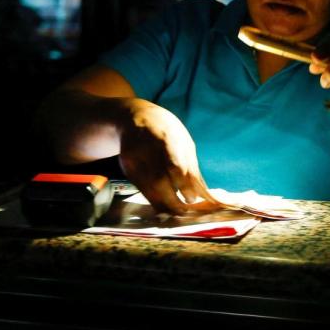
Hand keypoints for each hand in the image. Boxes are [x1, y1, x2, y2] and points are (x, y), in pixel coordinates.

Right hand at [117, 99, 220, 213]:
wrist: (136, 118)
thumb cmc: (168, 132)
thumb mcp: (183, 141)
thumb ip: (190, 165)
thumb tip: (201, 193)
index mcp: (166, 138)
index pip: (176, 167)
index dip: (185, 187)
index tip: (193, 199)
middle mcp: (147, 148)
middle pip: (159, 180)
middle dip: (174, 200)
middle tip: (185, 210)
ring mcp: (134, 158)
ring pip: (148, 188)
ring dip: (164, 205)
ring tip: (176, 212)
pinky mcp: (127, 168)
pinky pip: (141, 188)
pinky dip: (153, 200)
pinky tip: (163, 205)